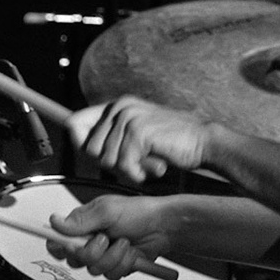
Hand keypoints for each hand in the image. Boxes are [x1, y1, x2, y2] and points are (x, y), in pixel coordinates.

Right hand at [46, 193, 172, 279]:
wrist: (165, 227)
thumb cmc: (139, 212)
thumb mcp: (108, 211)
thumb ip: (81, 221)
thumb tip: (54, 222)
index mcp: (84, 224)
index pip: (58, 240)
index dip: (59, 247)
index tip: (69, 246)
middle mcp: (91, 240)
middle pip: (75, 259)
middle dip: (93, 252)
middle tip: (106, 239)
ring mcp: (104, 255)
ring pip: (94, 269)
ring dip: (113, 257)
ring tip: (125, 242)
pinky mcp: (116, 266)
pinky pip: (111, 275)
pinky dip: (124, 264)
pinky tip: (131, 253)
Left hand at [68, 95, 210, 185]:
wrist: (203, 142)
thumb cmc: (173, 143)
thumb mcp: (139, 135)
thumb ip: (114, 138)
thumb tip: (84, 148)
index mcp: (118, 105)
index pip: (75, 122)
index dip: (79, 144)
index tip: (95, 158)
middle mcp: (120, 107)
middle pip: (89, 148)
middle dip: (108, 164)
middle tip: (133, 165)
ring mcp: (129, 118)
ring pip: (106, 159)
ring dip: (127, 171)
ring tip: (147, 165)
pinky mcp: (139, 132)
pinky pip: (123, 165)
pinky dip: (137, 174)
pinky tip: (152, 168)